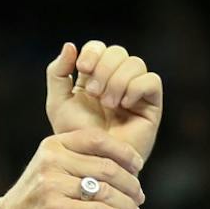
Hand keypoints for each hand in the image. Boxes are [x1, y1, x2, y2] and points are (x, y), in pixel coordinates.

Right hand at [0, 130, 145, 208]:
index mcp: (54, 144)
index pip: (98, 139)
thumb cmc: (41, 199)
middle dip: (130, 184)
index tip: (138, 166)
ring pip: (105, 190)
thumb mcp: (53, 168)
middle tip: (140, 197)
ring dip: (127, 204)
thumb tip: (124, 160)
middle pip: (106, 167)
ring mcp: (51, 184)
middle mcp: (51, 160)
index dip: (124, 152)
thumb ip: (80, 159)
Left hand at [46, 41, 163, 165]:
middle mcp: (118, 82)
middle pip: (118, 52)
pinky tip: (125, 105)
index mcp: (96, 77)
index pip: (100, 48)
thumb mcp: (58, 103)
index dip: (93, 53)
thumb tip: (70, 44)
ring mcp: (136, 93)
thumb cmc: (77, 139)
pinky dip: (136, 88)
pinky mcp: (151, 106)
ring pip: (136, 63)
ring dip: (118, 80)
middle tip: (95, 93)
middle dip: (105, 68)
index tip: (82, 69)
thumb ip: (57, 73)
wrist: (94, 164)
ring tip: (108, 103)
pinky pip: (151, 81)